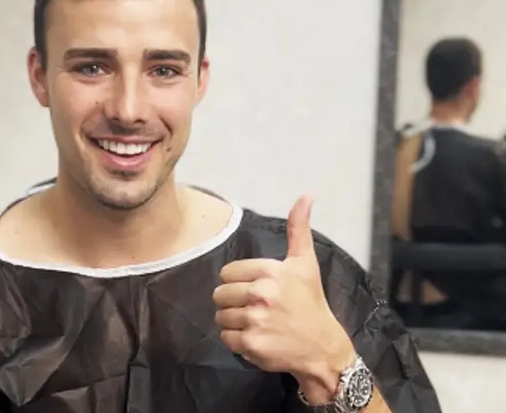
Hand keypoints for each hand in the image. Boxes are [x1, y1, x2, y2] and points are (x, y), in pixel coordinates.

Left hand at [212, 196, 355, 403]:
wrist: (323, 348)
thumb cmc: (311, 303)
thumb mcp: (306, 263)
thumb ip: (298, 228)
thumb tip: (306, 195)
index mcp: (271, 272)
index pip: (227, 273)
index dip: (238, 282)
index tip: (256, 290)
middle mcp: (261, 294)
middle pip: (220, 294)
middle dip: (233, 301)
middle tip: (255, 308)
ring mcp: (255, 320)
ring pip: (221, 316)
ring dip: (233, 321)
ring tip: (256, 322)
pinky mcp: (251, 344)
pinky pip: (225, 337)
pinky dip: (236, 340)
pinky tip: (256, 337)